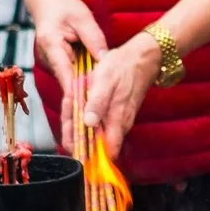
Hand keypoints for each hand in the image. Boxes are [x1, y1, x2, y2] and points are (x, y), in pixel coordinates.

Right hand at [25, 0, 109, 112]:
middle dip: (84, 96)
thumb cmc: (62, 5)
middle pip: (68, 83)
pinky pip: (71, 74)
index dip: (77, 94)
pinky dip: (83, 79)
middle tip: (101, 115)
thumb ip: (94, 39)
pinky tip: (96, 87)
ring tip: (102, 104)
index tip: (89, 109)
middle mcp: (48, 58)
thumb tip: (106, 61)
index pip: (65, 76)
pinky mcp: (57, 63)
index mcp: (51, 46)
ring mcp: (51, 62)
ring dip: (85, 88)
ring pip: (71, 80)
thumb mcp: (83, 18)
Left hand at [76, 33, 161, 159]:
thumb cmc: (123, 67)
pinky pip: (99, 121)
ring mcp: (119, 121)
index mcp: (116, 121)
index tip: (71, 140)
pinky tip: (80, 101)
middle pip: (94, 143)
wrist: (142, 58)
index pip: (102, 152)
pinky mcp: (117, 114)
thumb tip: (88, 123)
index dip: (85, 151)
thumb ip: (98, 103)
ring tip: (71, 102)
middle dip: (76, 132)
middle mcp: (119, 126)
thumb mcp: (105, 80)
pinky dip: (86, 114)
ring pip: (95, 131)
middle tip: (68, 112)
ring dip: (79, 122)